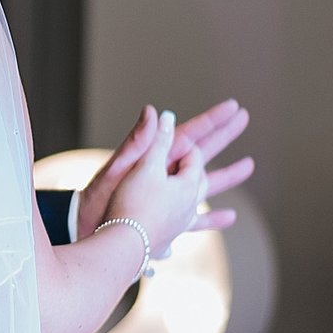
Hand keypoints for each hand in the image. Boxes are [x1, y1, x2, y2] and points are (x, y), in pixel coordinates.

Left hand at [76, 97, 254, 237]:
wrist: (84, 226)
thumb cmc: (98, 196)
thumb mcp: (118, 167)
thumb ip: (137, 141)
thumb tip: (153, 111)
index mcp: (156, 158)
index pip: (190, 134)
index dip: (213, 120)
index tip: (233, 106)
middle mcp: (164, 174)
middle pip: (202, 152)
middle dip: (224, 135)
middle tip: (245, 118)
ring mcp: (167, 195)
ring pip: (204, 184)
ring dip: (226, 176)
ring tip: (248, 166)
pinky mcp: (166, 219)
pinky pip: (195, 217)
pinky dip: (212, 217)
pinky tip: (229, 217)